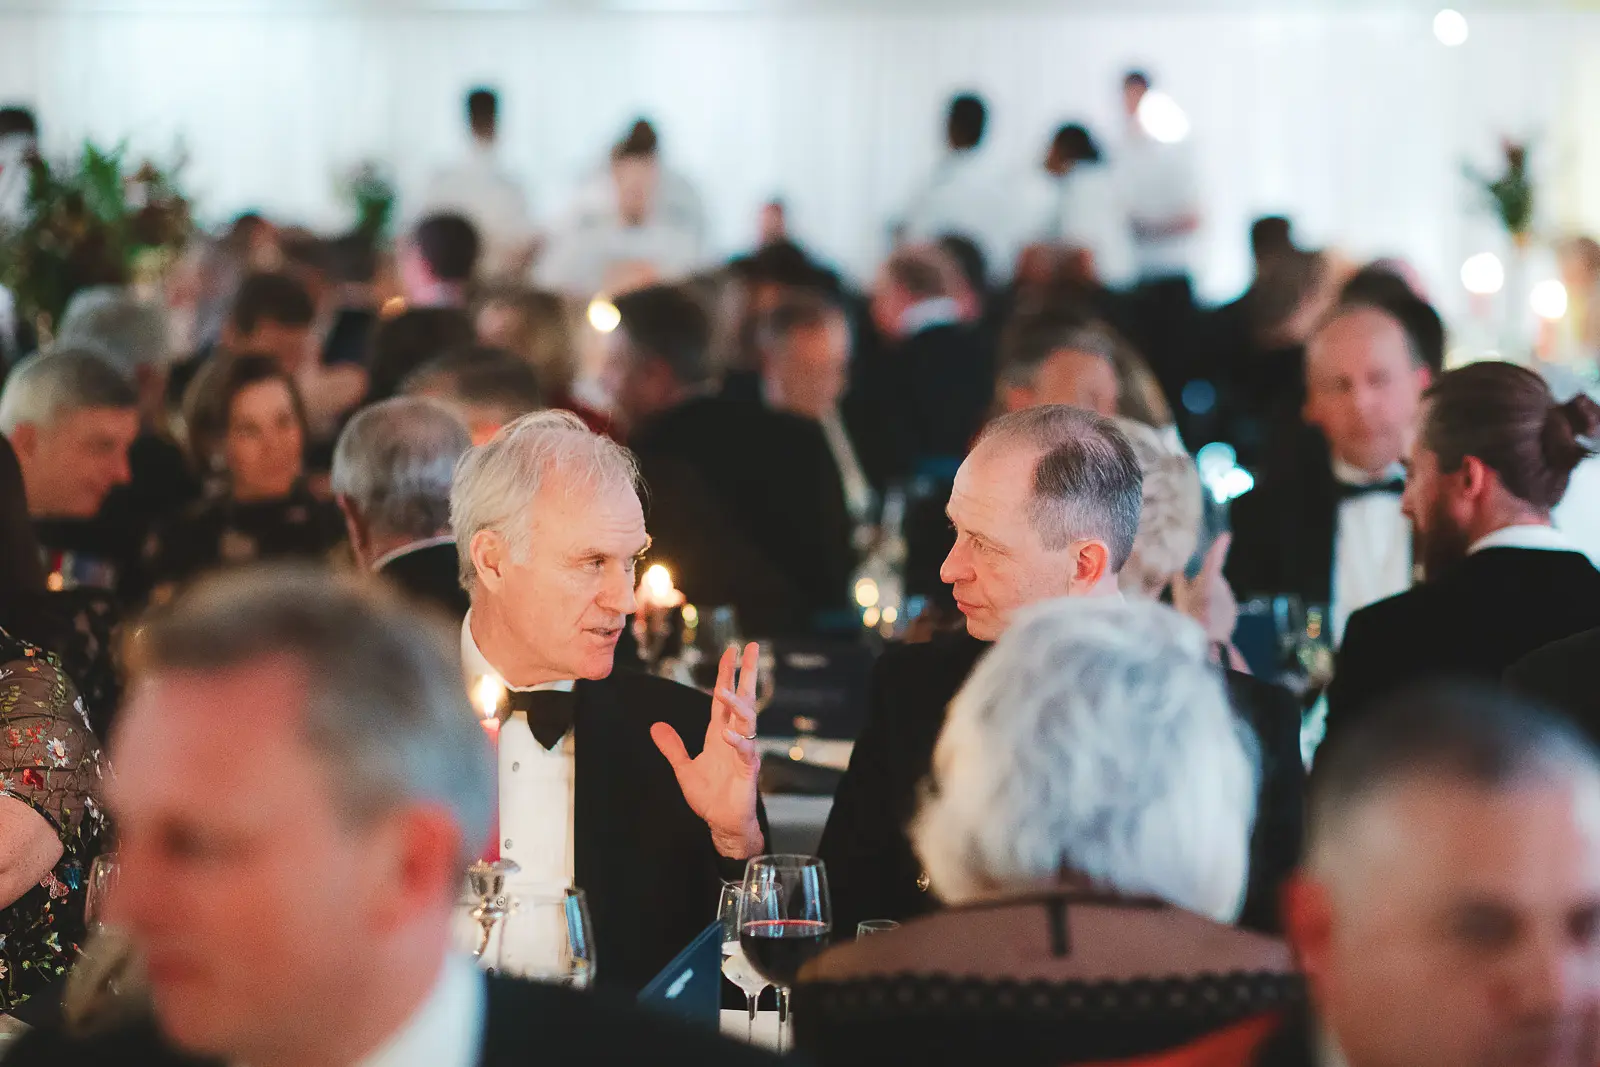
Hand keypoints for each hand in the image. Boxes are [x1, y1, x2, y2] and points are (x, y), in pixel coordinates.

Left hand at [651, 643, 764, 859]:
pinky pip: (745, 751)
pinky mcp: (748, 770)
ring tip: (725, 689)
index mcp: (719, 733)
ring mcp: (743, 751)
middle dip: (747, 673)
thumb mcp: (683, 768)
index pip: (723, 698)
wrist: (723, 823)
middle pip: (743, 699)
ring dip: (736, 704)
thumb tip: (655, 726)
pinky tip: (727, 735)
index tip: (730, 652)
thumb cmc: (710, 797)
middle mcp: (734, 737)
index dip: (726, 675)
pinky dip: (737, 742)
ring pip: (746, 720)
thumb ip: (672, 747)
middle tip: (751, 648)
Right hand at [1171, 534, 1238, 646]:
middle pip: (1211, 577)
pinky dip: (1213, 605)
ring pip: (1216, 589)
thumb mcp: (1179, 600)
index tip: (1226, 536)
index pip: (1213, 562)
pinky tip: (1205, 616)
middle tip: (1191, 596)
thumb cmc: (1190, 622)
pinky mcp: (1231, 608)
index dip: (1219, 548)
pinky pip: (1221, 601)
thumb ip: (1179, 583)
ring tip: (1197, 609)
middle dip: (1202, 581)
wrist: (1207, 645)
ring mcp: (1228, 599)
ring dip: (1207, 594)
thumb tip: (1177, 570)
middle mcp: (1220, 589)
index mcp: (1207, 585)